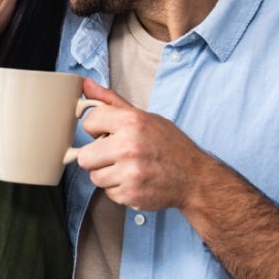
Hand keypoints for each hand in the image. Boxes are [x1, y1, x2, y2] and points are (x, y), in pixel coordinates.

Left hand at [76, 78, 211, 211]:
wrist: (195, 177)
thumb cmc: (170, 146)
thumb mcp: (145, 117)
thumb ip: (112, 102)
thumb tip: (86, 84)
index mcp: (133, 122)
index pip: (89, 122)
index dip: (97, 129)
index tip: (107, 133)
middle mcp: (130, 147)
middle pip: (84, 156)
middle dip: (97, 157)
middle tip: (114, 155)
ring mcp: (130, 173)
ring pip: (94, 176)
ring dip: (107, 174)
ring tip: (127, 168)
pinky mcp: (131, 194)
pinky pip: (108, 192)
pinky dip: (118, 189)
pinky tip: (134, 181)